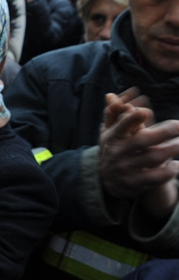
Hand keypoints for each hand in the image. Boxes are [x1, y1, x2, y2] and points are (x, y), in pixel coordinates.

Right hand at [99, 89, 178, 216]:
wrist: (108, 181)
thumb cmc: (115, 148)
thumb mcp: (110, 132)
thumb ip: (113, 113)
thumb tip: (112, 95)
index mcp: (113, 137)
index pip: (121, 126)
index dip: (132, 119)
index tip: (146, 112)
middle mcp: (118, 153)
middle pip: (142, 141)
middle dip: (163, 132)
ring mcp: (126, 169)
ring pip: (152, 158)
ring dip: (171, 149)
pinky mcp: (135, 183)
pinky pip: (155, 178)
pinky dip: (169, 171)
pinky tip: (177, 165)